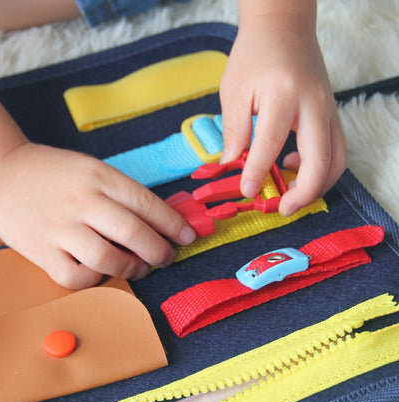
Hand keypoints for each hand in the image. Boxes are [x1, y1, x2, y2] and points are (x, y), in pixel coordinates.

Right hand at [0, 142, 196, 288]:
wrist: (0, 172)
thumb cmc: (52, 173)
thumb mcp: (90, 168)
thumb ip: (119, 193)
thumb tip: (156, 222)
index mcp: (98, 176)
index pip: (146, 203)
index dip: (173, 224)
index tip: (188, 236)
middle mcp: (82, 201)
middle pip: (134, 234)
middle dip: (160, 251)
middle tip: (167, 257)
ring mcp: (59, 228)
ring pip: (108, 259)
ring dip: (133, 269)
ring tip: (140, 268)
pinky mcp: (40, 251)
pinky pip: (76, 277)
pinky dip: (94, 279)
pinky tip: (99, 271)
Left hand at [220, 11, 347, 215]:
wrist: (284, 27)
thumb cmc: (254, 56)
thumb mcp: (234, 91)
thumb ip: (233, 130)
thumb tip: (230, 165)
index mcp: (283, 96)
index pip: (270, 144)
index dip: (258, 172)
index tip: (247, 191)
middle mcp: (313, 105)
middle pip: (319, 160)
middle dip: (302, 193)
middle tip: (281, 209)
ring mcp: (328, 110)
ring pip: (336, 160)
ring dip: (316, 186)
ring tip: (290, 196)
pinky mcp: (331, 114)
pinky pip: (336, 150)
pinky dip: (320, 169)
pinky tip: (293, 168)